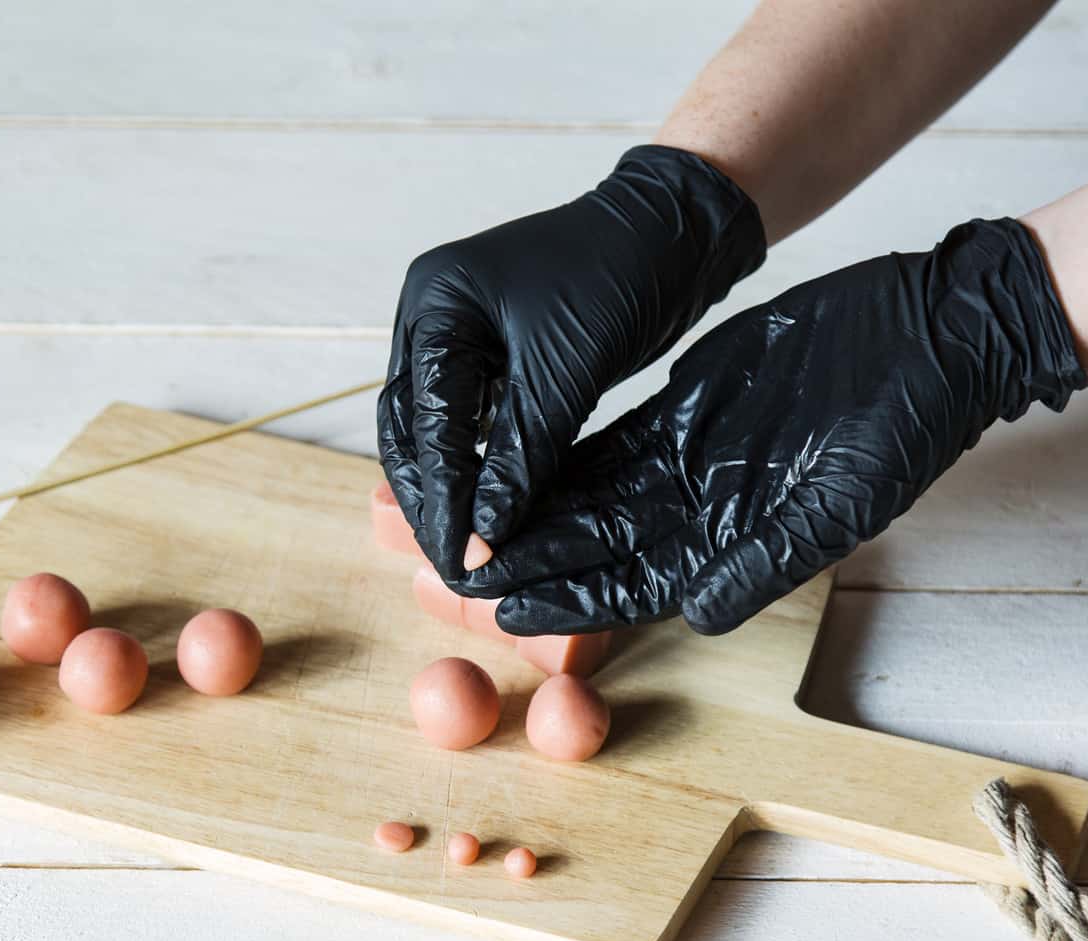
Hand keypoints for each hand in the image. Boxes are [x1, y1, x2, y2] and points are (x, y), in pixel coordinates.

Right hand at [377, 145, 764, 580]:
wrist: (676, 229)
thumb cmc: (621, 274)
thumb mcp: (567, 373)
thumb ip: (520, 456)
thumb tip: (483, 534)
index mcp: (437, 304)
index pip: (423, 421)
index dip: (440, 496)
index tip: (459, 557)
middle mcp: (433, 317)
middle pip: (411, 428)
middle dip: (431, 498)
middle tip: (456, 563)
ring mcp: (459, 335)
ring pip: (436, 430)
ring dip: (450, 487)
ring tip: (470, 549)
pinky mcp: (495, 354)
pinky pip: (473, 422)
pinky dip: (480, 467)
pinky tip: (494, 511)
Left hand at [464, 218, 1087, 634]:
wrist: (933, 336)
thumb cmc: (905, 427)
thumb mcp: (843, 501)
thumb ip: (768, 559)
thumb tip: (700, 614)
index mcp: (731, 546)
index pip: (630, 585)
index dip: (565, 599)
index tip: (500, 606)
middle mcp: (698, 513)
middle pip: (592, 546)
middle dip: (524, 558)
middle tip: (448, 566)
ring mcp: (687, 461)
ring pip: (589, 493)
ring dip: (529, 506)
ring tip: (461, 513)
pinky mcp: (683, 408)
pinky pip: (606, 437)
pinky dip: (558, 449)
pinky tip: (507, 452)